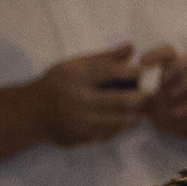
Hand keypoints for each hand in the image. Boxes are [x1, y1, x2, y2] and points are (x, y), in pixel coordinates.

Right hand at [27, 45, 148, 147]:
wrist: (33, 113)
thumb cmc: (57, 83)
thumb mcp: (74, 65)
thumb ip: (103, 58)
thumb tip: (131, 48)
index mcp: (76, 76)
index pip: (110, 72)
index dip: (132, 72)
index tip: (146, 71)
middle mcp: (79, 99)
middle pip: (120, 100)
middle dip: (140, 97)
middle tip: (153, 94)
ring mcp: (82, 121)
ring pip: (119, 120)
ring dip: (135, 114)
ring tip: (143, 108)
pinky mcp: (85, 137)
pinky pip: (111, 132)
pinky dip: (122, 125)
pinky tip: (127, 119)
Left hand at [137, 45, 186, 145]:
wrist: (186, 126)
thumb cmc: (164, 106)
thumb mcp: (148, 98)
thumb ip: (139, 89)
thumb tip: (124, 82)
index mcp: (176, 65)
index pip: (169, 50)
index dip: (156, 54)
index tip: (142, 64)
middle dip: (179, 65)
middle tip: (163, 79)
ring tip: (171, 95)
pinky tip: (175, 113)